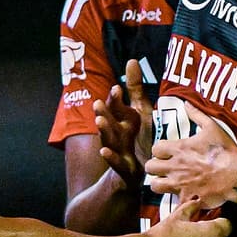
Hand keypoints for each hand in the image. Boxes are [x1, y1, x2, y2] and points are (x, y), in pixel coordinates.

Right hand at [93, 60, 153, 187]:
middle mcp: (118, 135)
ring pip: (110, 140)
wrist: (133, 176)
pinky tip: (103, 152)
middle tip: (98, 103)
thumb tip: (132, 60)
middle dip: (105, 112)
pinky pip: (117, 163)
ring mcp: (119, 152)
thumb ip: (135, 89)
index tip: (117, 88)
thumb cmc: (136, 141)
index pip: (117, 109)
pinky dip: (110, 157)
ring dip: (104, 131)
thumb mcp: (138, 114)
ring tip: (99, 121)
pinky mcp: (124, 169)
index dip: (116, 100)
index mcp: (122, 121)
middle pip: (110, 122)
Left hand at [145, 107, 236, 210]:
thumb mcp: (212, 127)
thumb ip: (197, 115)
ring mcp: (179, 184)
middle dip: (155, 167)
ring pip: (155, 185)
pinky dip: (177, 199)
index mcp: (179, 149)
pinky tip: (182, 196)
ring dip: (159, 183)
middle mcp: (175, 166)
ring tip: (167, 181)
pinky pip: (173, 202)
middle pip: (150, 167)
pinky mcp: (187, 198)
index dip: (159, 151)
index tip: (166, 153)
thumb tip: (186, 103)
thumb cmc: (225, 151)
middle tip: (163, 167)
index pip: (155, 148)